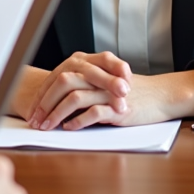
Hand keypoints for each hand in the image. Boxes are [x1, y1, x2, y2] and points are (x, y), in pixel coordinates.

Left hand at [19, 59, 193, 128]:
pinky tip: (70, 127)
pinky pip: (94, 111)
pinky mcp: (118, 105)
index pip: (57, 77)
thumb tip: (53, 104)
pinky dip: (79, 120)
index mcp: (90, 65)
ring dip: (57, 114)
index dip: (43, 95)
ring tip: (49, 127)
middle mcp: (97, 74)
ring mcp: (107, 89)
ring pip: (74, 98)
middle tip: (36, 122)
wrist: (160, 95)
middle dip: (45, 105)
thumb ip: (81, 88)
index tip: (32, 113)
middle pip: (62, 84)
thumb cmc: (128, 92)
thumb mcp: (101, 85)